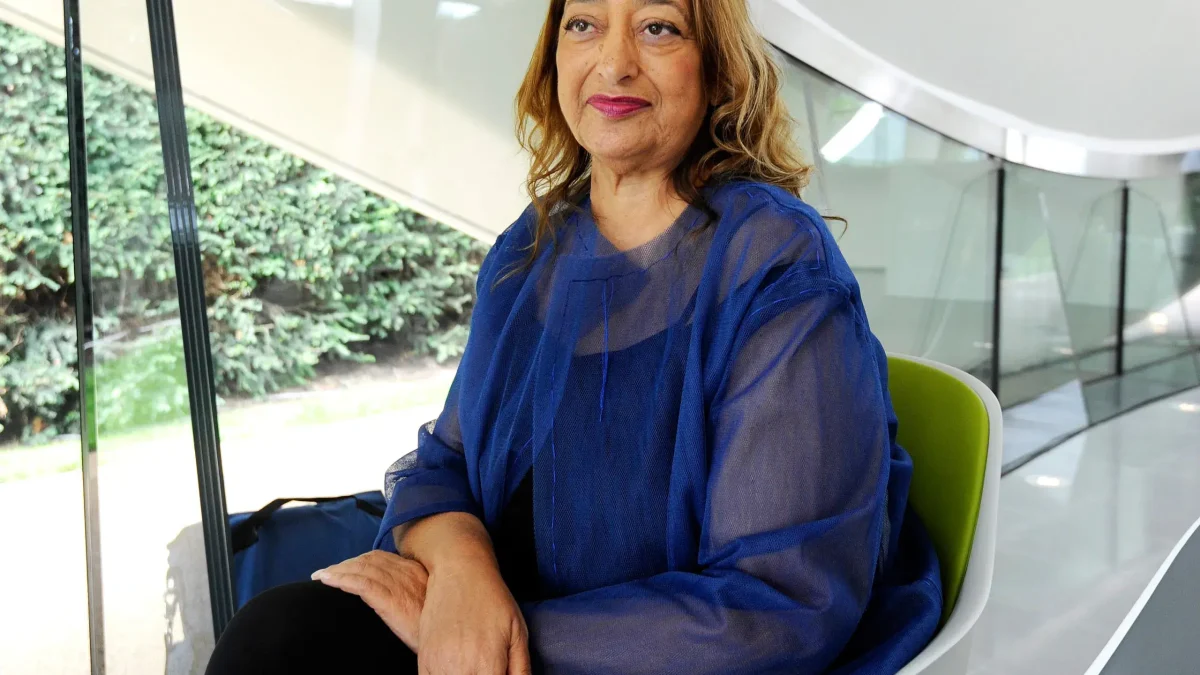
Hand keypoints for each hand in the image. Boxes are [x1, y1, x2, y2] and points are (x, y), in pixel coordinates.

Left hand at [313, 550, 428, 650]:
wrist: (447, 639)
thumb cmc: (436, 625)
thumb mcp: (428, 602)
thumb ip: (413, 591)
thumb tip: (397, 592)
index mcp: (415, 571)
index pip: (381, 558)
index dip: (360, 560)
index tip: (344, 567)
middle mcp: (406, 573)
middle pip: (369, 560)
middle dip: (346, 564)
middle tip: (328, 573)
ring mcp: (398, 585)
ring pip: (362, 569)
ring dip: (338, 570)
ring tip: (321, 576)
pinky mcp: (391, 600)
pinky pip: (361, 584)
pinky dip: (342, 580)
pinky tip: (327, 581)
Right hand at [418, 557, 530, 674]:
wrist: (458, 571)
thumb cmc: (492, 599)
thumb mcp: (518, 633)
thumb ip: (521, 669)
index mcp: (488, 665)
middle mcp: (460, 670)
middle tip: (489, 668)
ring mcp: (438, 666)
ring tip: (475, 667)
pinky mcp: (423, 661)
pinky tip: (457, 670)